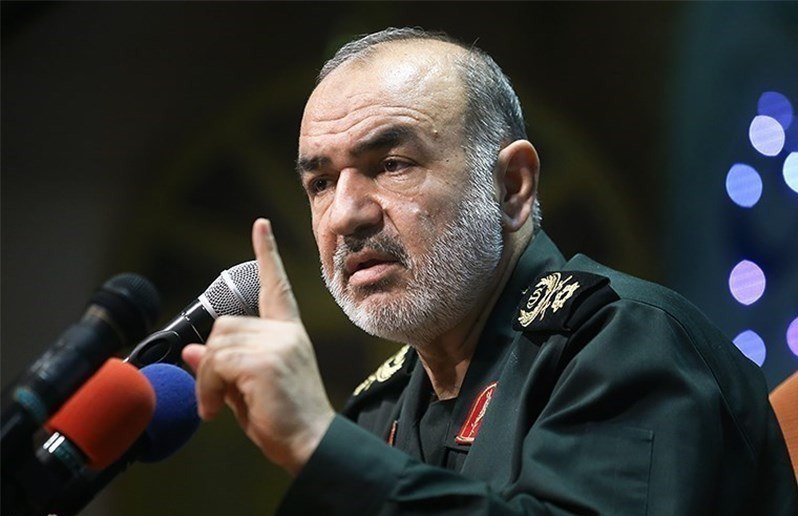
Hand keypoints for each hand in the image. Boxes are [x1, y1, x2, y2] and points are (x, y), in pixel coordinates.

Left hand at [182, 218, 334, 474]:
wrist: (311, 444)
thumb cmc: (283, 420)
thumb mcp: (248, 388)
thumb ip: (224, 365)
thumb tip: (191, 349)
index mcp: (289, 334)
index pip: (276, 287)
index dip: (266, 254)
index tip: (260, 225)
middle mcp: (286, 333)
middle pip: (224, 324)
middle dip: (210, 360)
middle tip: (213, 397)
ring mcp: (277, 344)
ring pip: (216, 344)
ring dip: (206, 378)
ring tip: (216, 406)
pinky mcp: (265, 361)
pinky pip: (215, 362)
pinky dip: (206, 388)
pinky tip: (215, 410)